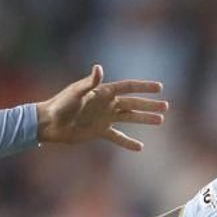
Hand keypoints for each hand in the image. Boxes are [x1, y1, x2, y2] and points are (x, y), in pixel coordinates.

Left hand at [35, 65, 167, 150]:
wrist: (49, 123)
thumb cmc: (60, 104)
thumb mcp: (75, 93)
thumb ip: (90, 82)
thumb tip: (99, 69)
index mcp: (103, 92)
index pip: (128, 88)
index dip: (143, 87)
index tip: (159, 87)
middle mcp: (106, 104)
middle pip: (133, 104)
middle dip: (149, 105)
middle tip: (166, 107)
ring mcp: (104, 118)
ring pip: (129, 118)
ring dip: (144, 119)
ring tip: (160, 121)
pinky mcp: (99, 131)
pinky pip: (117, 137)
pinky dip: (128, 142)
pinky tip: (140, 147)